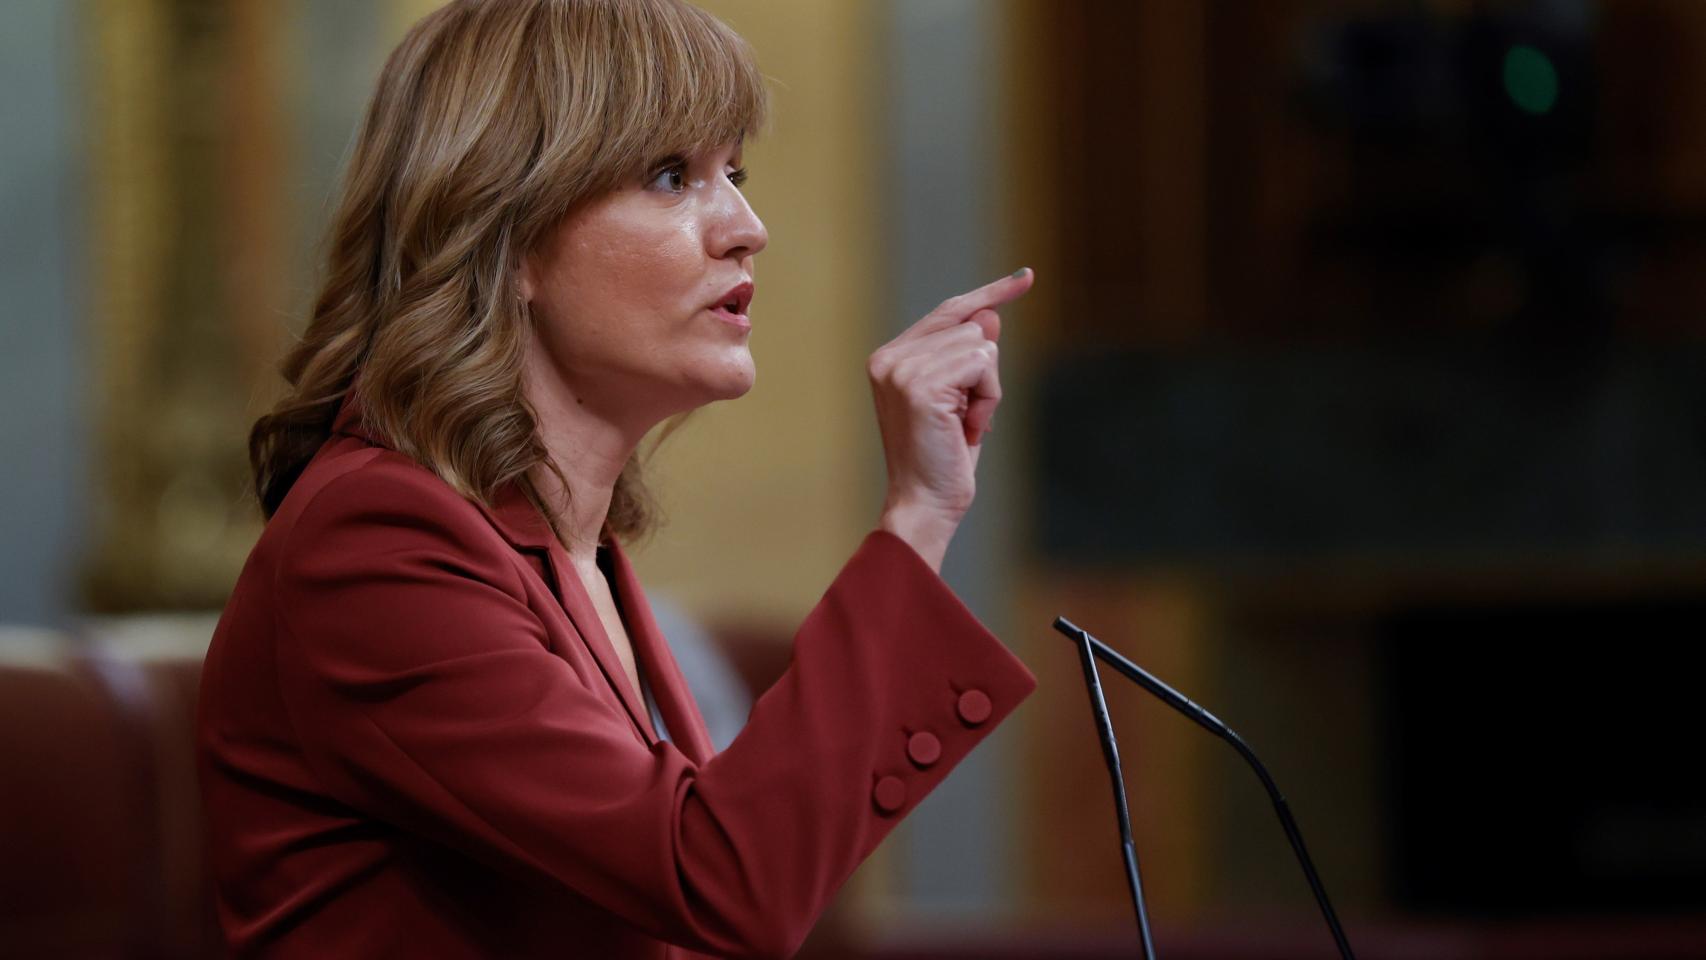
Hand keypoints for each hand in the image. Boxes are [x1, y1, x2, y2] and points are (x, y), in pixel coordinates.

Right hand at [868, 268, 1033, 570]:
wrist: (924, 505)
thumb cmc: (942, 460)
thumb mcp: (961, 401)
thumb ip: (969, 357)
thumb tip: (991, 315)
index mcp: (890, 359)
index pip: (949, 311)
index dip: (990, 294)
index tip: (1026, 277)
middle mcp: (889, 358)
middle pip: (972, 328)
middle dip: (984, 376)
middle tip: (964, 419)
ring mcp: (902, 368)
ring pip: (981, 346)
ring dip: (987, 390)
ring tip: (963, 426)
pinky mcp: (920, 383)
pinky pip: (982, 364)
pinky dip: (988, 398)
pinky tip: (968, 427)